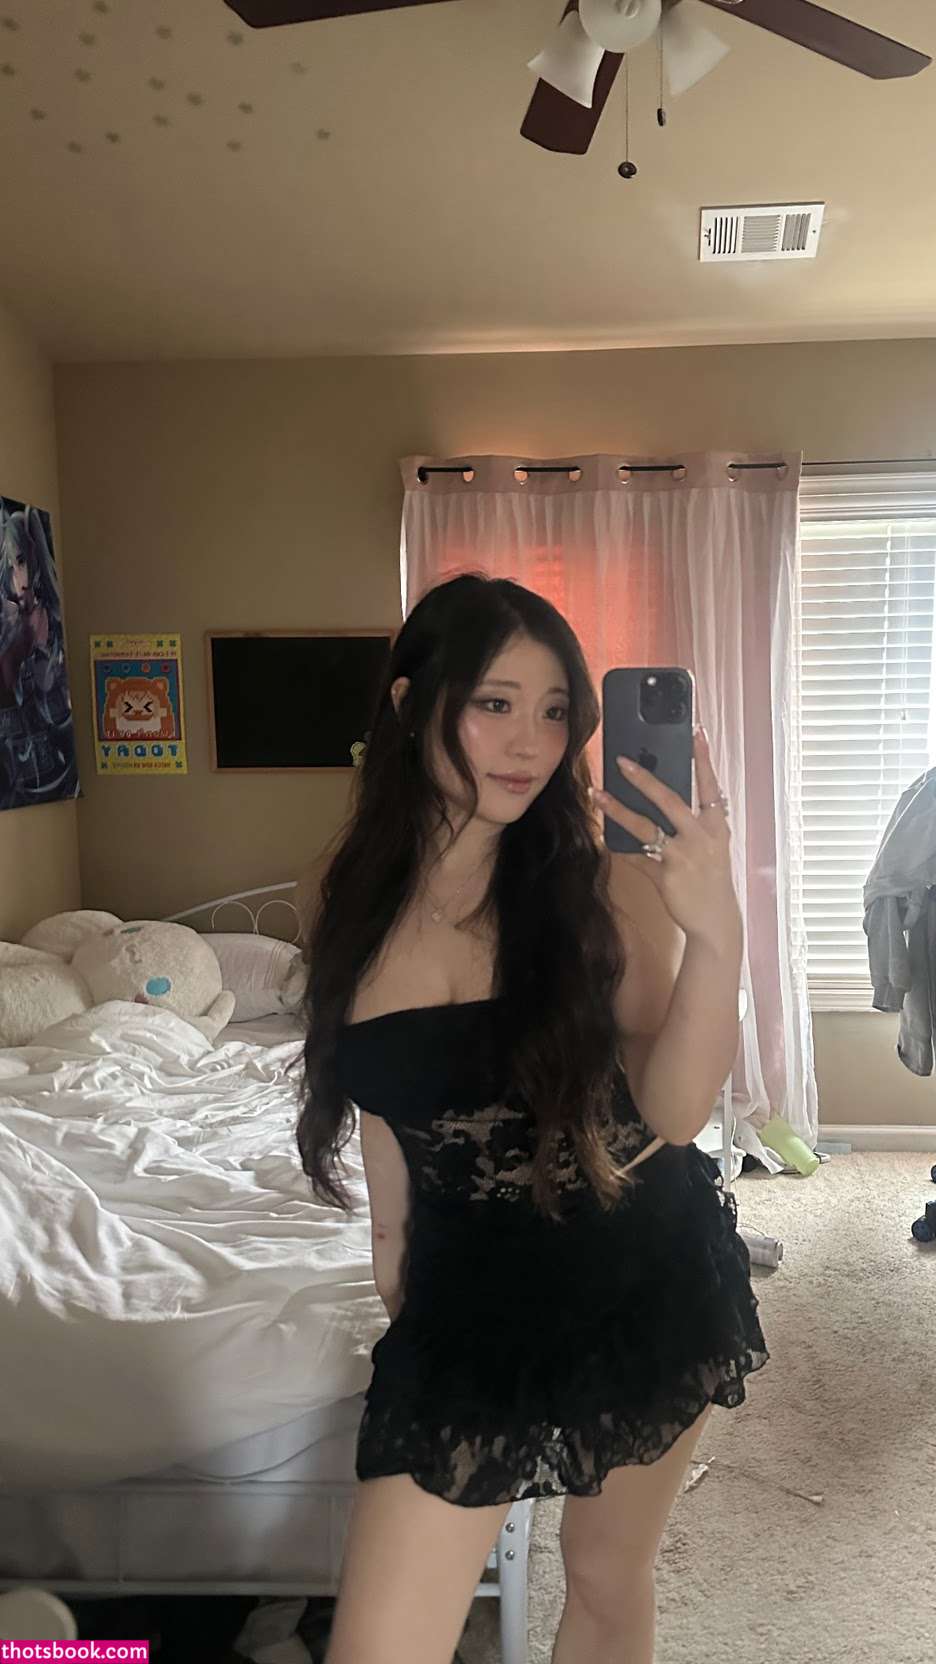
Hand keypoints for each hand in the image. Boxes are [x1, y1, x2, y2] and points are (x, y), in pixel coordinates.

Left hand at [593, 728, 741, 949]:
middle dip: (643, 779)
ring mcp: (684, 856)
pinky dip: (619, 847)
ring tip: (596, 794)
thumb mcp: (709, 848)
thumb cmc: (710, 879)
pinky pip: (636, 856)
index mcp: (717, 826)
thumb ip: (689, 826)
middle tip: (620, 761)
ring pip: (645, 826)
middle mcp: (702, 837)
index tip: (696, 732)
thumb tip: (654, 802)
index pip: (710, 786)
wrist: (716, 921)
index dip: (704, 759)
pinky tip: (603, 838)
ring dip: (617, 809)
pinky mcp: (667, 874)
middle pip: (670, 800)